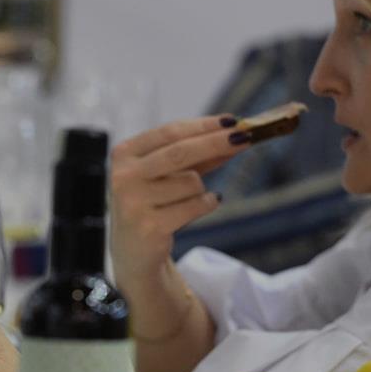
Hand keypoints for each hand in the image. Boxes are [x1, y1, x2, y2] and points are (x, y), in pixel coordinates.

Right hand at [109, 115, 247, 284]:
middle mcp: (124, 176)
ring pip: (192, 182)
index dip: (203, 125)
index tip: (232, 121)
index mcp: (124, 154)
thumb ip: (196, 155)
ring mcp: (134, 202)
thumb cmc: (153, 203)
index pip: (169, 132)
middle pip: (180, 152)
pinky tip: (199, 207)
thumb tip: (235, 136)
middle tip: (246, 135)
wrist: (133, 250)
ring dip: (201, 189)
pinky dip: (207, 203)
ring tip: (186, 200)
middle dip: (216, 142)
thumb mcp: (168, 173)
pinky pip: (196, 206)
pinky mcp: (150, 226)